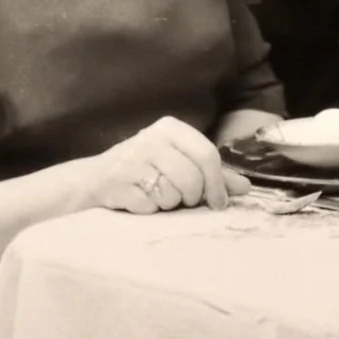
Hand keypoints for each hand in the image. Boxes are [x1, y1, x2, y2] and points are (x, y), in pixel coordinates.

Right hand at [92, 116, 227, 215]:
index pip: (207, 154)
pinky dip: (150, 210)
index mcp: (170, 128)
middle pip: (192, 178)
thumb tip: (245, 187)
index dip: (218, 183)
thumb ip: (213, 174)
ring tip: (158, 195)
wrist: (94, 180)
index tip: (219, 202)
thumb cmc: (145, 170)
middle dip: (194, 197)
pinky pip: (150, 205)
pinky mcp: (117, 182)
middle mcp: (150, 139)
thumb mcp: (179, 163)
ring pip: (172, 193)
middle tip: (187, 201)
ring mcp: (131, 160)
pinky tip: (140, 200)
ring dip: (170, 203)